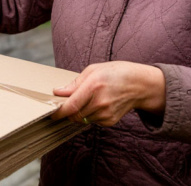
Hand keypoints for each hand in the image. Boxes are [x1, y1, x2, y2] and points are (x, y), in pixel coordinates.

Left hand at [51, 61, 165, 126]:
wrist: (139, 84)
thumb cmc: (115, 73)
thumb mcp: (94, 70)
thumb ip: (74, 83)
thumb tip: (58, 92)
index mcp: (94, 86)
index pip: (71, 106)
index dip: (59, 112)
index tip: (51, 113)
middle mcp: (100, 102)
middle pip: (74, 115)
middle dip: (68, 112)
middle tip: (68, 103)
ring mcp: (106, 114)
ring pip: (82, 119)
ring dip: (79, 112)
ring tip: (89, 99)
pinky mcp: (110, 121)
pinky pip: (92, 121)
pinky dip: (90, 115)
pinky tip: (99, 104)